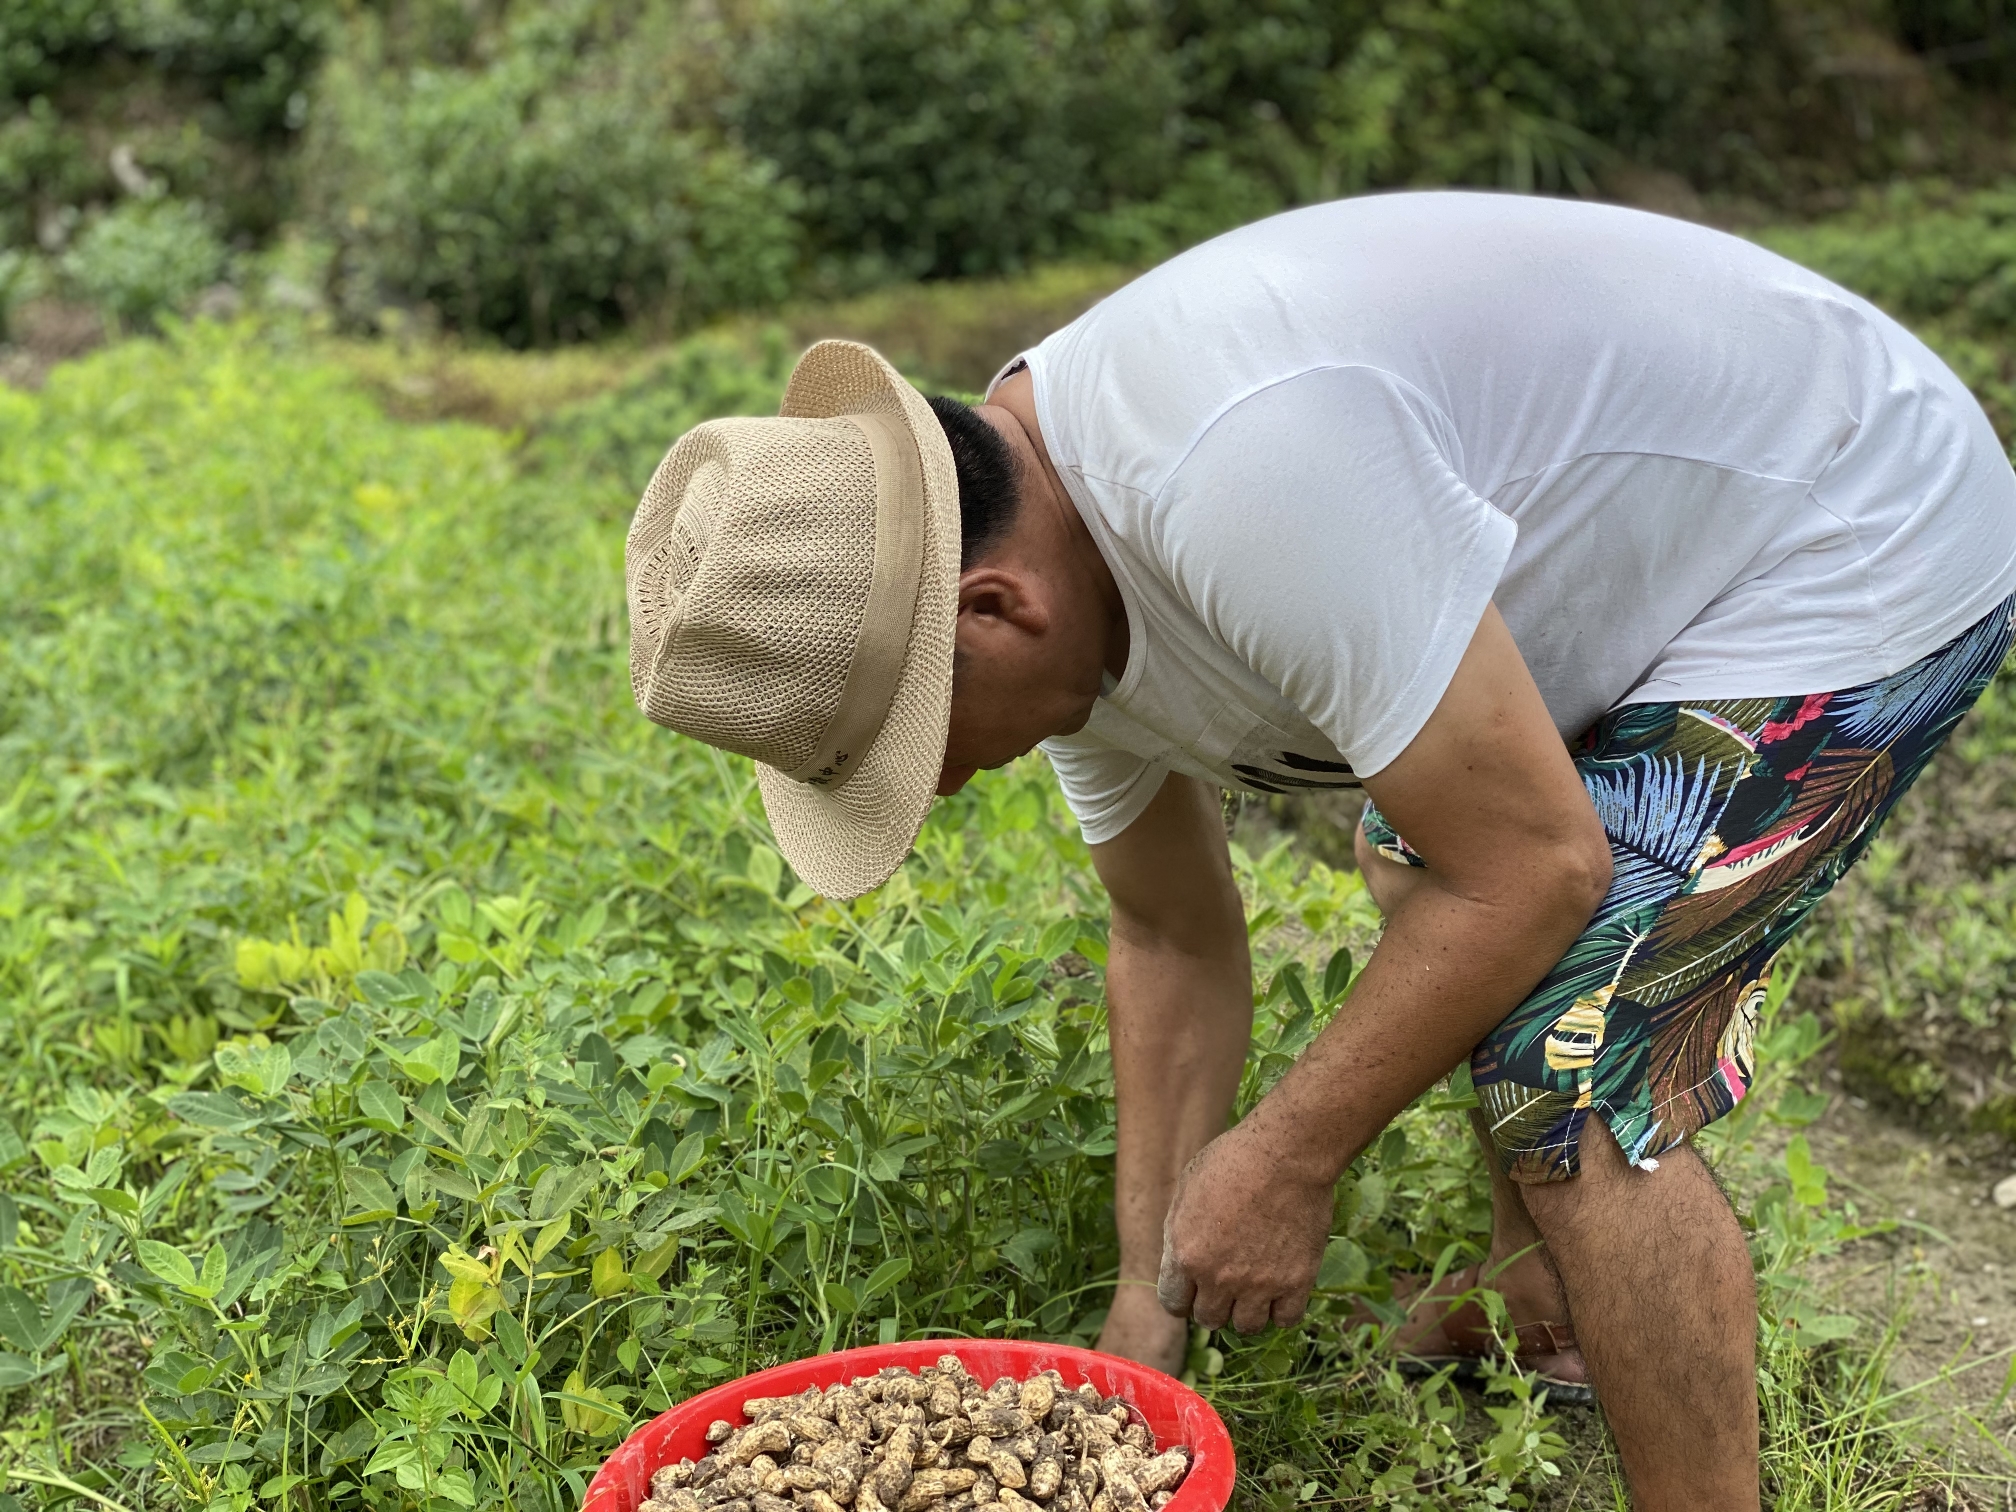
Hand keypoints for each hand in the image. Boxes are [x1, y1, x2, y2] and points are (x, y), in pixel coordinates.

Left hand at [1155, 1120, 1334, 1333]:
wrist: (1285, 1153)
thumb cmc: (1233, 1159)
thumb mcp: (1187, 1189)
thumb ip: (1178, 1232)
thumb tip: (1178, 1259)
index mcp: (1185, 1254)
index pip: (1173, 1303)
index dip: (1182, 1297)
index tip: (1193, 1290)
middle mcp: (1218, 1278)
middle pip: (1209, 1319)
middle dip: (1213, 1304)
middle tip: (1225, 1285)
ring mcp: (1259, 1284)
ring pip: (1246, 1327)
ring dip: (1246, 1311)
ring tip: (1254, 1289)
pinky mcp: (1296, 1282)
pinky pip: (1286, 1320)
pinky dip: (1282, 1309)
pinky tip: (1281, 1290)